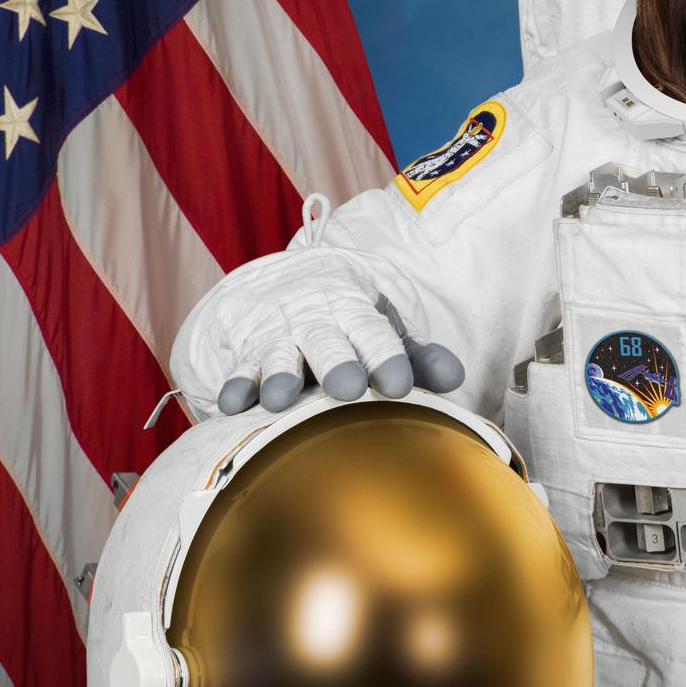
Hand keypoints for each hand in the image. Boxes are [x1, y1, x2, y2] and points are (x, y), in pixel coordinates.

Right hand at [170, 249, 464, 417]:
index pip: (374, 334)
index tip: (398, 385)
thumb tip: (454, 379)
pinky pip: (238, 369)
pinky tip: (230, 405)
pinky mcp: (246, 352)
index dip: (386, 358)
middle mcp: (315, 323)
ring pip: (278, 356)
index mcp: (356, 314)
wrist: (287, 281)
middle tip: (347, 388)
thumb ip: (417, 355)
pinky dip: (234, 385)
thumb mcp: (383, 325)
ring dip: (279, 376)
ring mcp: (277, 337)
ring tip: (280, 400)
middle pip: (326, 343)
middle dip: (336, 365)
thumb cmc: (350, 318)